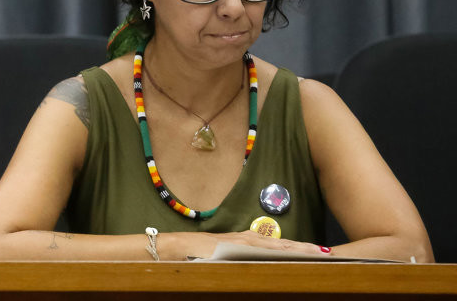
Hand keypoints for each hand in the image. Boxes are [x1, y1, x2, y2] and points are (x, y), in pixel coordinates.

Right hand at [173, 229, 328, 259]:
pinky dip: (284, 251)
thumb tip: (258, 270)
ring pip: (280, 246)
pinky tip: (295, 254)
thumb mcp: (225, 256)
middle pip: (285, 245)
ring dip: (301, 249)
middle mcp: (250, 239)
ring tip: (320, 254)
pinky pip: (266, 249)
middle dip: (307, 249)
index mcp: (248, 241)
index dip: (300, 250)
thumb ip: (241, 259)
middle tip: (330, 253)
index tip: (319, 253)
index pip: (280, 247)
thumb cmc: (198, 254)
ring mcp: (246, 242)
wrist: (178, 247)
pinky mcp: (240, 245)